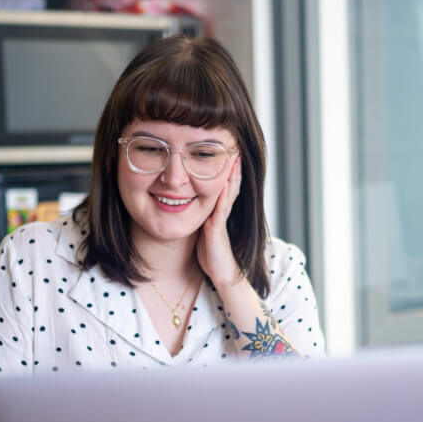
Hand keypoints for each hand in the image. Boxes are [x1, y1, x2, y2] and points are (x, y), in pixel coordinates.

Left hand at [196, 157, 241, 288]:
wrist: (221, 274)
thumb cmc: (210, 256)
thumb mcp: (203, 232)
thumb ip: (200, 219)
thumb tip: (188, 207)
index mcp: (216, 212)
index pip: (222, 186)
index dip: (225, 170)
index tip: (225, 153)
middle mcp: (221, 213)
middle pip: (229, 185)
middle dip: (231, 167)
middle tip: (234, 148)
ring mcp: (221, 219)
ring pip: (228, 192)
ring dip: (231, 175)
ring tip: (234, 158)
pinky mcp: (217, 227)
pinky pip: (221, 207)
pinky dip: (224, 193)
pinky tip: (226, 181)